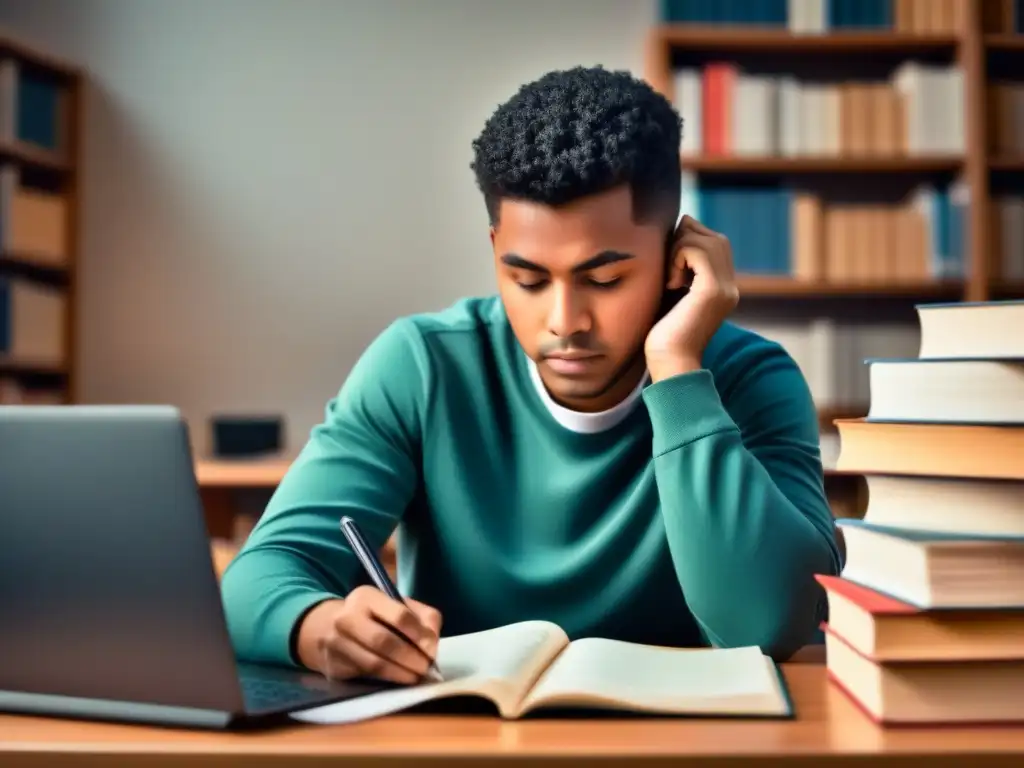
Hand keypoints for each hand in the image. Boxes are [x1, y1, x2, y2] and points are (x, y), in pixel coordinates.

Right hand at [296, 587, 441, 684]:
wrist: (325, 628)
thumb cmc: (371, 616)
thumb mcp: (395, 605)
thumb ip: (422, 616)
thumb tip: (433, 641)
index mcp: (365, 596)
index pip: (399, 615)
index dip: (420, 634)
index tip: (432, 648)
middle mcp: (347, 617)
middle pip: (385, 641)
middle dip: (410, 657)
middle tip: (426, 667)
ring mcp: (336, 642)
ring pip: (374, 663)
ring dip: (400, 673)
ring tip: (416, 676)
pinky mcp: (334, 665)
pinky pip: (366, 675)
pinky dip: (387, 679)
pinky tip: (400, 679)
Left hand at [644, 215, 738, 380]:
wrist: (669, 364)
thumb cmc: (663, 336)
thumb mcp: (672, 296)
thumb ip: (678, 271)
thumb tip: (672, 237)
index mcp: (723, 289)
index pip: (715, 244)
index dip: (688, 242)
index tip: (669, 267)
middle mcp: (730, 287)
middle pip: (714, 238)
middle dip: (685, 241)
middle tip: (668, 271)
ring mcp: (725, 288)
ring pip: (706, 240)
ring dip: (679, 250)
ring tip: (670, 280)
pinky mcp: (712, 290)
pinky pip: (695, 250)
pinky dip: (677, 257)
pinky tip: (671, 283)